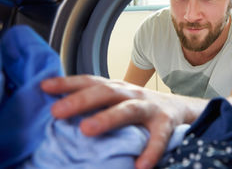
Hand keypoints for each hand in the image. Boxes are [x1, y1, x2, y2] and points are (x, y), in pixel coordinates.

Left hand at [41, 75, 201, 168]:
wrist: (178, 107)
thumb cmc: (140, 105)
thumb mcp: (118, 98)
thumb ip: (96, 102)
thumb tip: (60, 108)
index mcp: (117, 88)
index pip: (90, 81)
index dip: (68, 83)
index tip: (44, 87)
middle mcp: (131, 93)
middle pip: (105, 92)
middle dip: (81, 100)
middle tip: (57, 111)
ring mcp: (149, 107)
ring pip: (129, 110)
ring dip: (108, 118)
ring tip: (87, 130)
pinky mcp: (166, 123)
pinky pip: (158, 138)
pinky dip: (150, 151)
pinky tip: (139, 166)